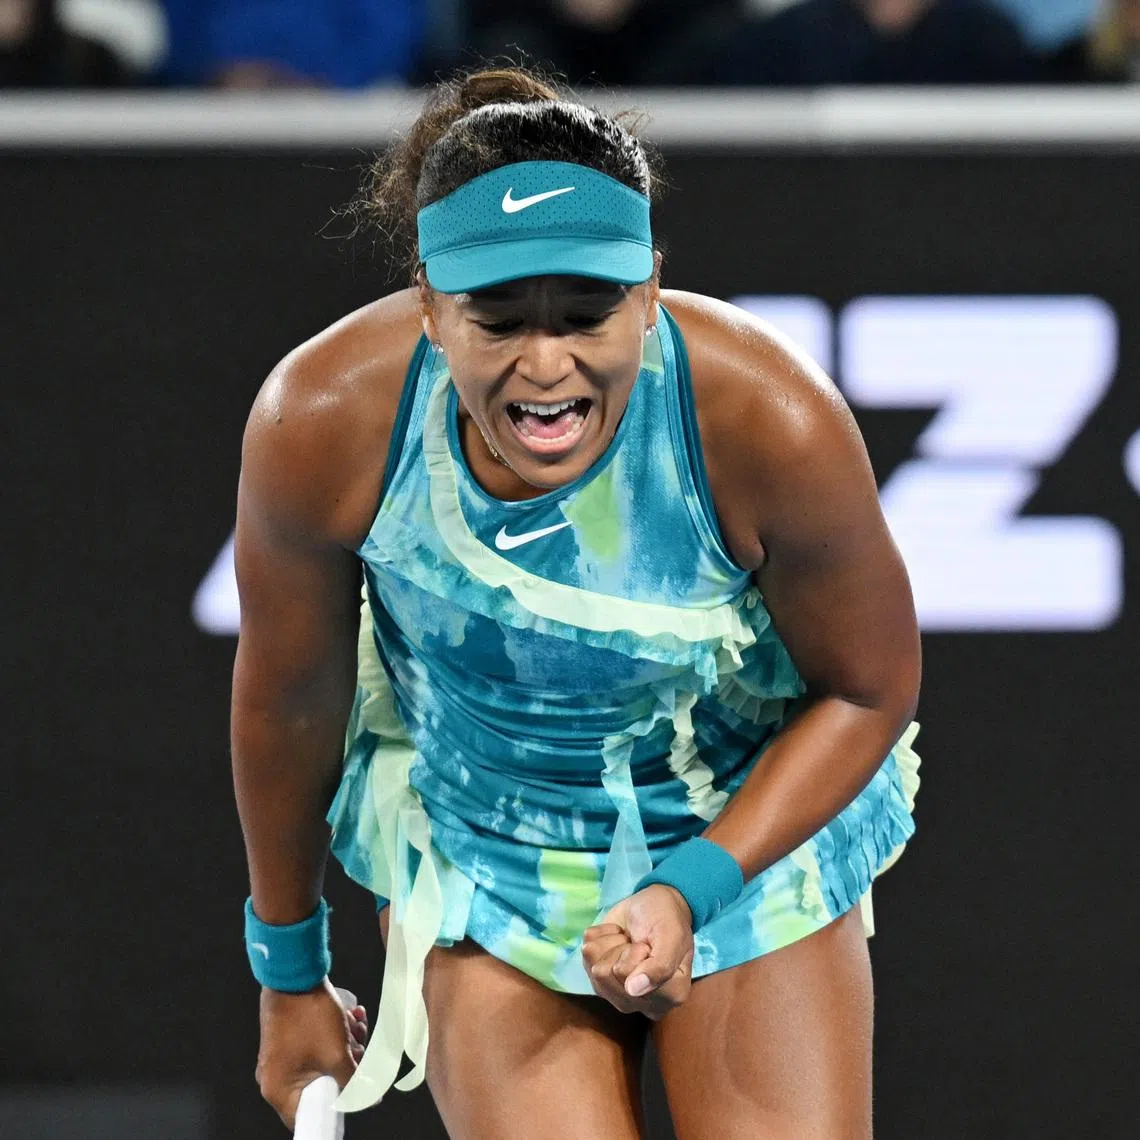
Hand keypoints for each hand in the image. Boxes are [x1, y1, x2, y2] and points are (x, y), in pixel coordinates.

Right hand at [255, 978, 368, 1130]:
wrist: (295, 974)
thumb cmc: (308, 1016)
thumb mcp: (337, 1054)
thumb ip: (353, 1081)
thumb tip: (369, 1097)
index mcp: (279, 1089)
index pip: (309, 1115)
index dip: (336, 1105)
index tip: (354, 1092)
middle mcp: (276, 1077)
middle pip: (321, 1087)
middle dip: (346, 1067)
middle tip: (359, 1050)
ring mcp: (283, 1057)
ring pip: (324, 1064)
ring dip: (345, 1046)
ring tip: (356, 1027)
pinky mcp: (291, 1040)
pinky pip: (317, 1047)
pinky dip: (336, 1035)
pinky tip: (351, 1018)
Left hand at [581, 885, 693, 1019]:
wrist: (653, 904)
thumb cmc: (666, 918)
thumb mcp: (670, 934)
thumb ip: (659, 965)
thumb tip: (633, 991)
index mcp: (671, 995)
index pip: (631, 982)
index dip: (636, 954)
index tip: (649, 944)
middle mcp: (646, 1003)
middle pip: (608, 977)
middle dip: (621, 948)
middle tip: (638, 941)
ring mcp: (621, 995)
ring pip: (595, 970)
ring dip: (610, 944)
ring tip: (628, 940)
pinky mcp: (603, 982)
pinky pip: (586, 960)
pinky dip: (600, 940)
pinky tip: (618, 939)